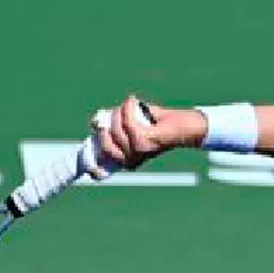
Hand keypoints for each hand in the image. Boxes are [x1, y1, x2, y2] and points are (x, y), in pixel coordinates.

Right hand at [90, 96, 206, 172]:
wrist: (185, 126)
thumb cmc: (158, 124)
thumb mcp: (131, 125)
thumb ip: (113, 123)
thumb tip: (95, 122)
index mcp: (125, 161)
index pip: (98, 171)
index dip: (89, 162)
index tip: (89, 148)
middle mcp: (130, 161)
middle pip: (105, 143)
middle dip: (107, 123)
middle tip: (118, 111)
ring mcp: (138, 153)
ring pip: (116, 130)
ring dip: (120, 112)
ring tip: (130, 104)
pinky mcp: (145, 143)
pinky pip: (128, 122)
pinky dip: (129, 108)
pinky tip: (133, 101)